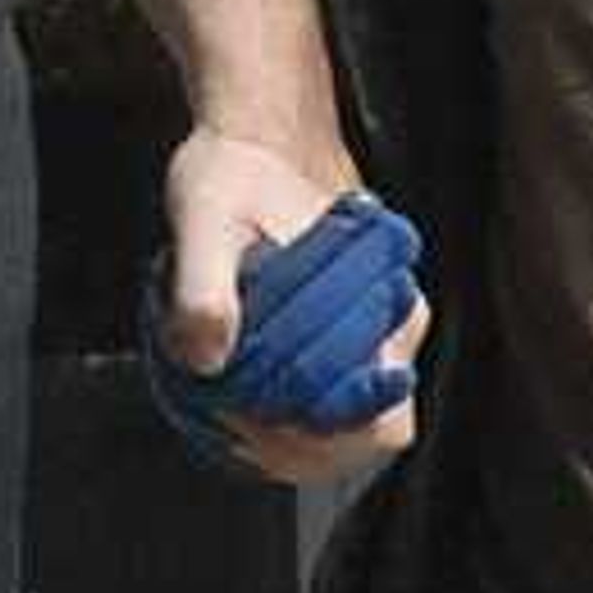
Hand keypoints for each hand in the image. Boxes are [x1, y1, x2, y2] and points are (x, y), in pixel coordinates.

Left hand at [142, 140, 426, 484]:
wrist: (251, 147)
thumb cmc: (234, 174)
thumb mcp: (204, 215)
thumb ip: (202, 288)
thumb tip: (206, 362)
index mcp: (384, 302)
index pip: (378, 418)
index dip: (312, 435)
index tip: (242, 408)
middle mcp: (390, 332)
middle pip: (361, 441)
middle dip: (289, 446)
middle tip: (220, 414)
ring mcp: (368, 346)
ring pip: (339, 437)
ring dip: (278, 441)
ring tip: (218, 408)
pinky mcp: (338, 351)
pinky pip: (316, 415)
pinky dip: (270, 424)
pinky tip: (222, 400)